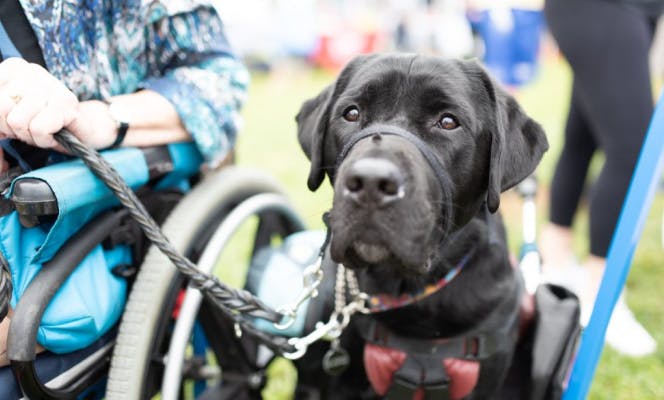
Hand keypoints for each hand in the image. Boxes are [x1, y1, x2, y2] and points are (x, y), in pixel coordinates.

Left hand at [0, 58, 115, 149]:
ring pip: (18, 121)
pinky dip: (44, 139)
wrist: (86, 129)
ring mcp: (51, 86)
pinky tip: (54, 133)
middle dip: (13, 128)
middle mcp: (32, 71)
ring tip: (43, 130)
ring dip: (30, 135)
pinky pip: (39, 129)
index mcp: (14, 68)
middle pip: (1, 108)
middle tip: (30, 127)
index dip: (0, 119)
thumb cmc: (43, 122)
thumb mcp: (10, 116)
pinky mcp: (67, 104)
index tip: (14, 119)